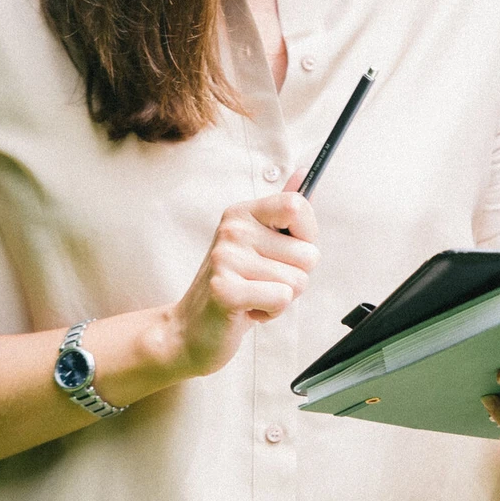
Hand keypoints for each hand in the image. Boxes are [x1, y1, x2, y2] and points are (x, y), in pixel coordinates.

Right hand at [166, 191, 317, 377]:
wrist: (191, 329)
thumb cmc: (234, 285)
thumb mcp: (258, 242)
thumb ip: (282, 211)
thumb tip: (305, 172)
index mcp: (242, 213)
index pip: (298, 206)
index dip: (307, 235)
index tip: (287, 250)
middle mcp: (233, 230)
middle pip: (308, 254)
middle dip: (295, 277)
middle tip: (263, 282)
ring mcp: (226, 258)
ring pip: (298, 281)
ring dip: (282, 298)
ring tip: (254, 296)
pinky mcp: (226, 291)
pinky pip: (282, 298)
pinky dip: (272, 312)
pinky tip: (249, 310)